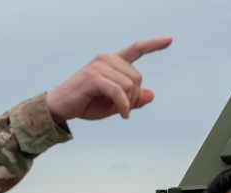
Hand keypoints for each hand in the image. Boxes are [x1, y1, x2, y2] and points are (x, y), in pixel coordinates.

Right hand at [46, 37, 171, 121]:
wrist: (60, 107)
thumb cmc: (86, 103)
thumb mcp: (114, 104)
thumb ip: (133, 99)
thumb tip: (152, 94)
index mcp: (112, 62)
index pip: (136, 49)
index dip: (154, 44)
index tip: (170, 40)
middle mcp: (106, 59)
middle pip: (137, 77)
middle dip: (134, 97)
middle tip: (122, 109)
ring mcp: (99, 66)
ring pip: (130, 86)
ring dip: (127, 103)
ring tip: (116, 110)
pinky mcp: (94, 77)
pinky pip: (119, 92)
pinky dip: (123, 106)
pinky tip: (122, 115)